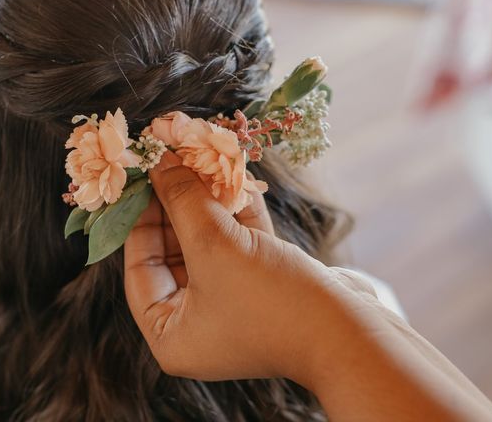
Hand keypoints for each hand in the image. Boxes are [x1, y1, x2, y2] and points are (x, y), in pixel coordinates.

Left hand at [123, 152, 491, 421]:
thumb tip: (161, 163)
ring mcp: (233, 304)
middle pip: (176, 251)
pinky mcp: (264, 288)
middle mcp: (197, 322)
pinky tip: (236, 175)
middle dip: (181, 202)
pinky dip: (240, 212)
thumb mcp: (215, 246)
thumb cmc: (271, 301)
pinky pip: (241, 244)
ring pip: (212, 242)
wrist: (351, 334)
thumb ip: (183, 202)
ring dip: (212, 200)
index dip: (141, 219)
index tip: (147, 177)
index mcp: (172, 333)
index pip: (141, 268)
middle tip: (177, 159)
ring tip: (205, 157)